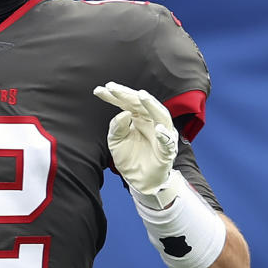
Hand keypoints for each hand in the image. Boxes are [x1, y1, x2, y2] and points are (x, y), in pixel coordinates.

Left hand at [92, 81, 177, 196]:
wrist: (139, 180)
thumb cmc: (129, 157)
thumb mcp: (115, 141)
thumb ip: (116, 127)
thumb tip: (124, 113)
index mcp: (138, 117)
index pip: (126, 103)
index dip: (113, 96)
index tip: (99, 89)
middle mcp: (150, 121)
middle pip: (141, 104)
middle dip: (127, 94)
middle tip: (113, 87)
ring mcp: (161, 134)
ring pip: (160, 115)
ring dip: (151, 105)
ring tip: (141, 95)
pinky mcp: (168, 149)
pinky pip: (168, 141)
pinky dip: (165, 135)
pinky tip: (158, 129)